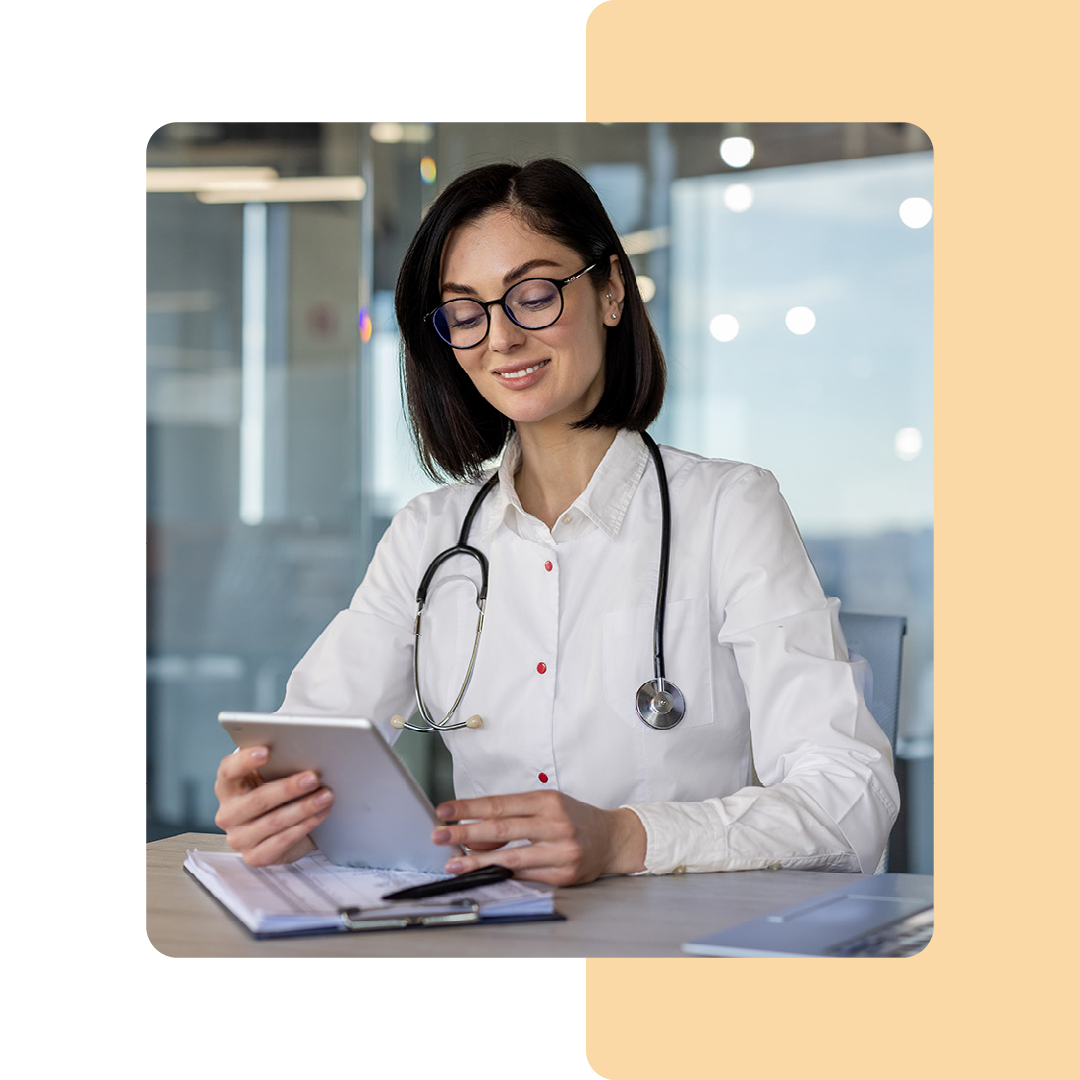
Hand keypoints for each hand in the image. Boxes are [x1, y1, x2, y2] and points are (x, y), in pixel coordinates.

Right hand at [213, 745, 333, 865]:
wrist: (280, 825)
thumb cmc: (275, 793)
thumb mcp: (271, 775)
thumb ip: (278, 764)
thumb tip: (302, 751)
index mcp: (227, 787)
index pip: (228, 770)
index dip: (245, 760)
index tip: (267, 751)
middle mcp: (228, 814)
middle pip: (257, 800)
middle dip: (289, 788)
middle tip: (313, 778)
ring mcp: (238, 838)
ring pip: (273, 822)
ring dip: (304, 808)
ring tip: (325, 796)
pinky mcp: (254, 856)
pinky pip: (282, 841)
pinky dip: (304, 826)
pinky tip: (319, 814)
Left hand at [430, 790, 646, 886]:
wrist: (612, 838)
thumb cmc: (574, 818)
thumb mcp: (546, 805)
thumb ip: (513, 817)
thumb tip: (476, 836)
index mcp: (547, 801)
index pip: (500, 804)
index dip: (469, 808)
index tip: (445, 811)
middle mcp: (555, 823)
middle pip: (501, 829)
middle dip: (466, 833)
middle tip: (440, 836)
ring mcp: (561, 850)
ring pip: (511, 857)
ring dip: (478, 862)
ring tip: (454, 863)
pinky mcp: (564, 874)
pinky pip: (526, 876)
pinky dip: (503, 875)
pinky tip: (485, 875)